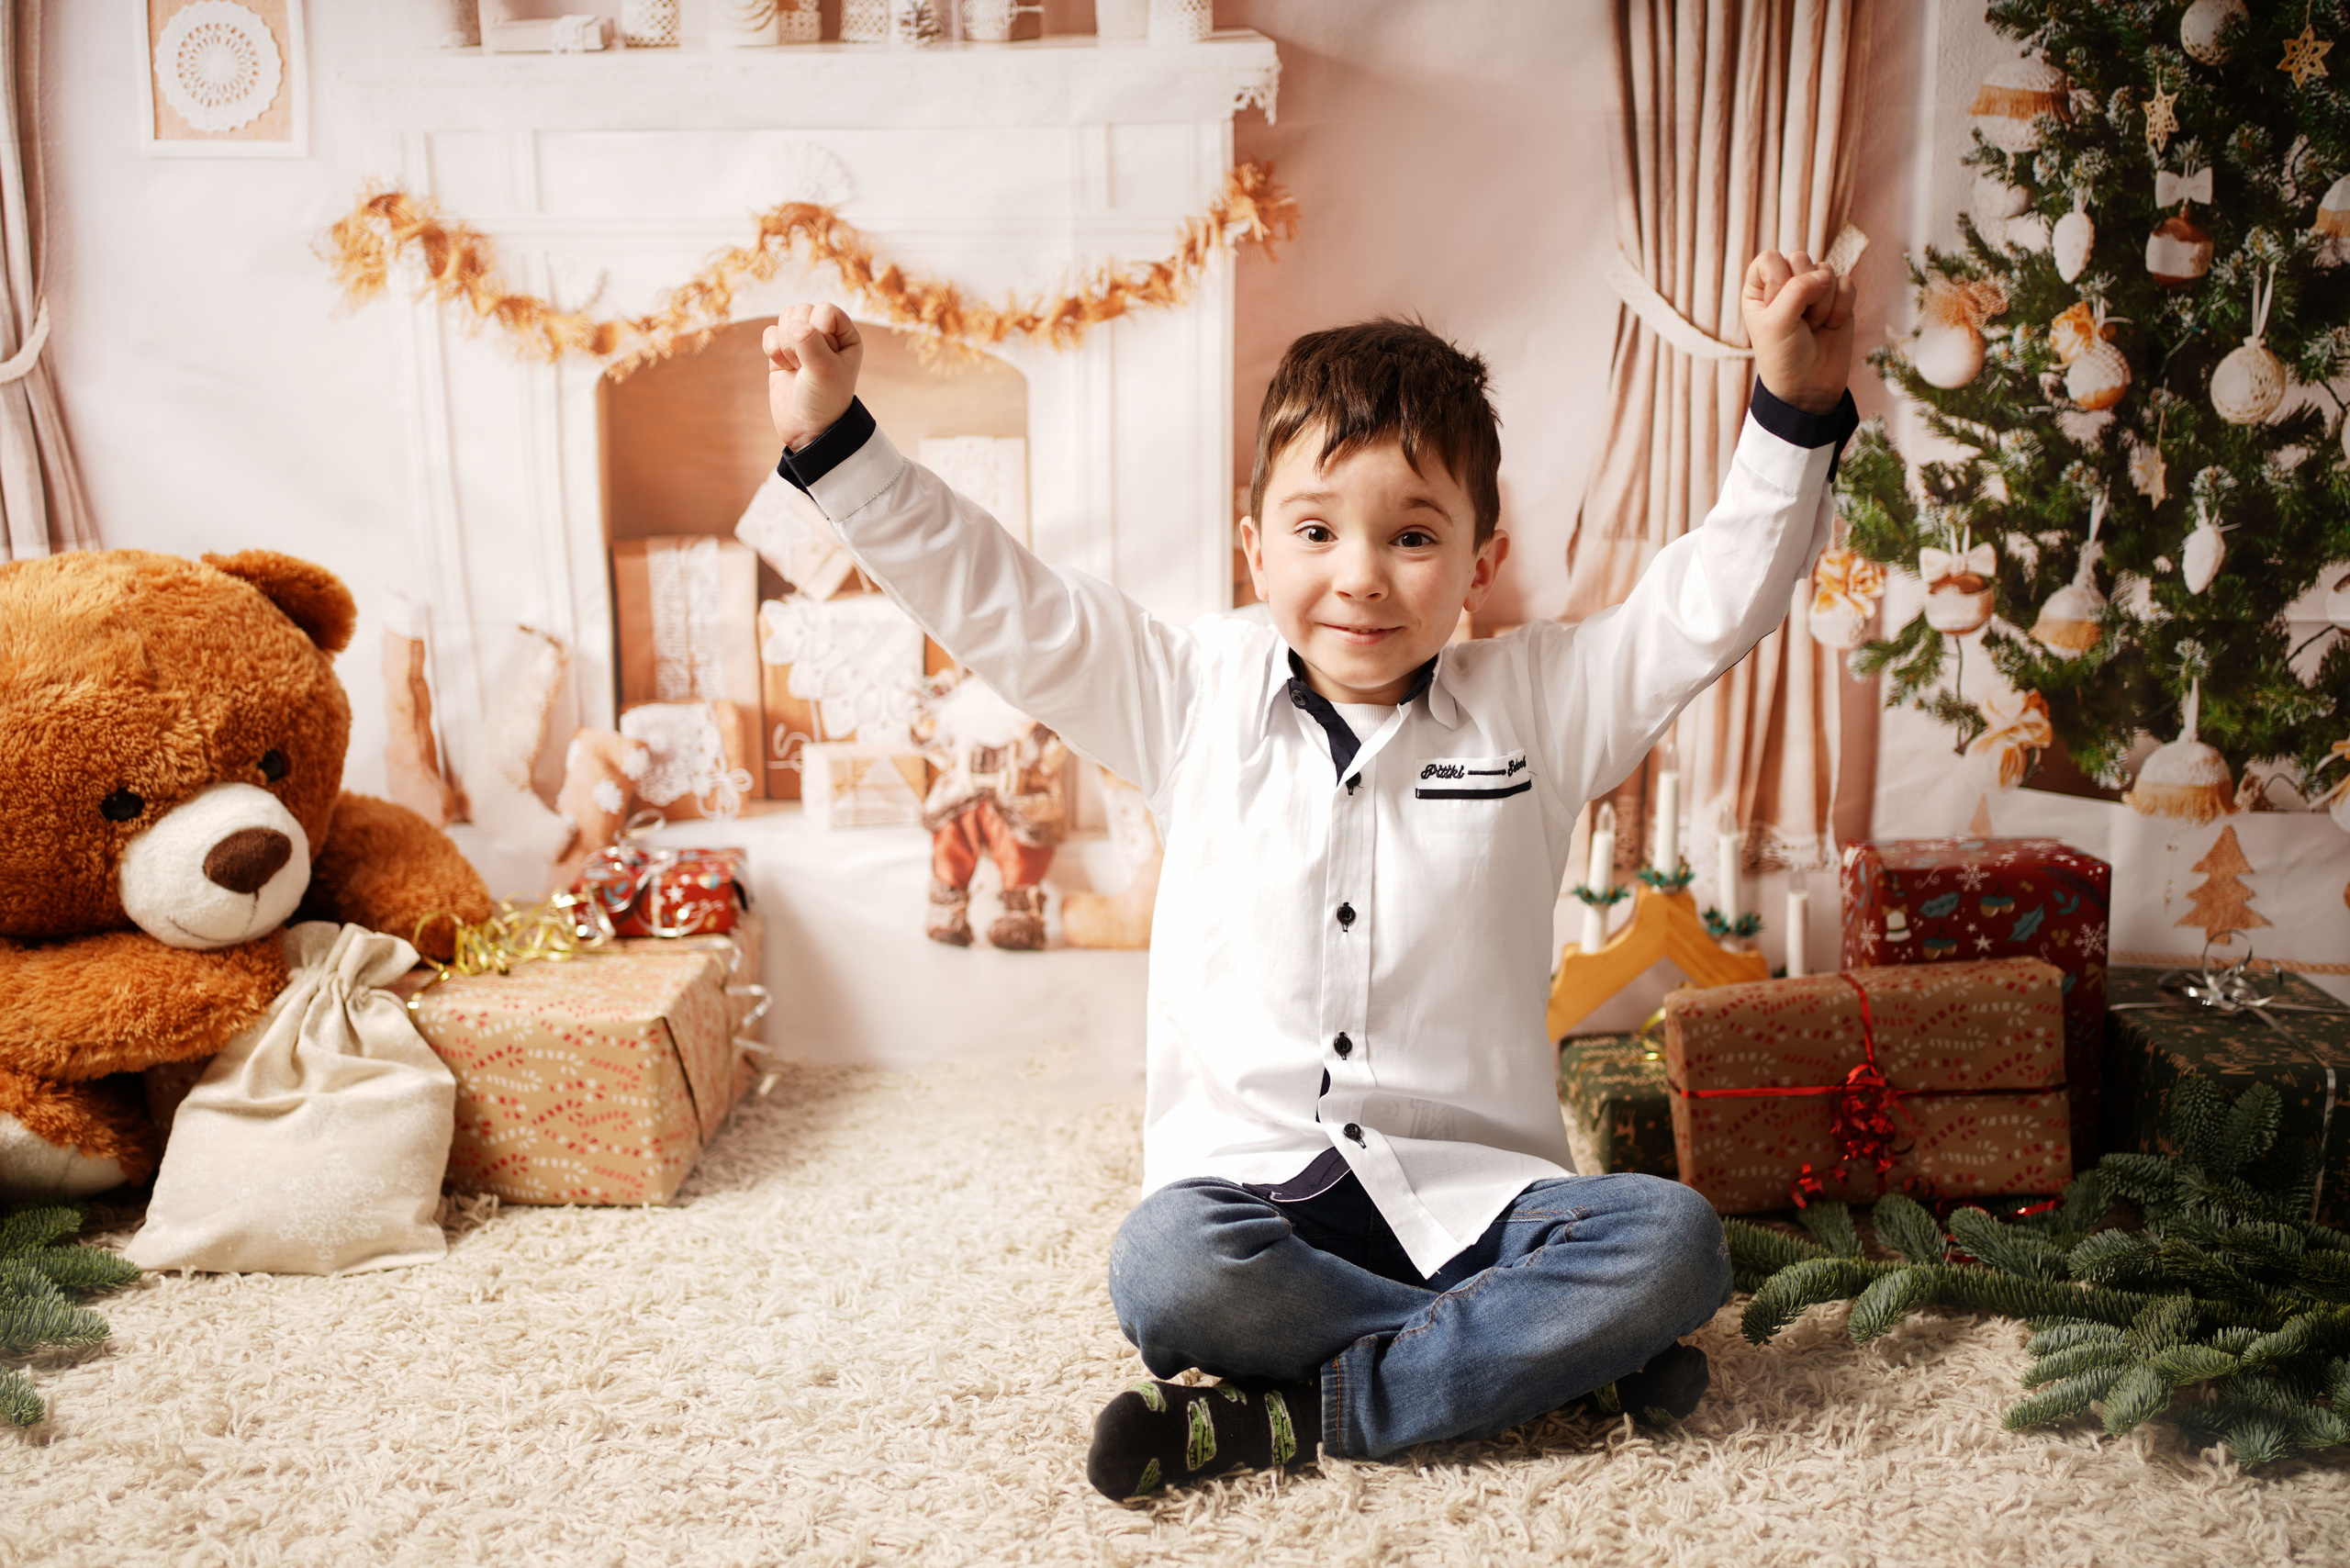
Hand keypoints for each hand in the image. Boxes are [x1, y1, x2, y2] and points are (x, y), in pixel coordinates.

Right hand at [764, 303, 863, 451]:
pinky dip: (772, 350)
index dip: (819, 330)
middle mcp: (826, 333)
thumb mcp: (825, 372)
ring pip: (785, 317)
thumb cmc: (825, 400)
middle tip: (807, 366)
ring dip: (785, 344)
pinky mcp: (781, 350)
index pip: (826, 309)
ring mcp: (802, 340)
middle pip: (802, 310)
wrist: (807, 429)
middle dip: (799, 339)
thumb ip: (812, 345)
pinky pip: (769, 332)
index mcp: (845, 335)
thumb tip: (795, 326)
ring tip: (797, 367)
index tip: (823, 357)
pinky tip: (784, 368)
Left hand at [1741, 250, 1856, 414]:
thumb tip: (1826, 274)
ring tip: (1813, 328)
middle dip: (1803, 294)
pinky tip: (1831, 325)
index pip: (1770, 258)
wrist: (1810, 385)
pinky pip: (1847, 283)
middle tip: (1798, 323)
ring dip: (1822, 304)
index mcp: (1759, 287)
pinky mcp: (1838, 298)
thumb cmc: (1783, 355)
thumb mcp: (1777, 323)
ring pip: (1826, 270)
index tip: (1777, 307)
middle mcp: (1785, 283)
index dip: (1778, 280)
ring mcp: (1813, 289)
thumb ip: (1797, 291)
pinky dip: (1841, 307)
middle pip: (1801, 258)